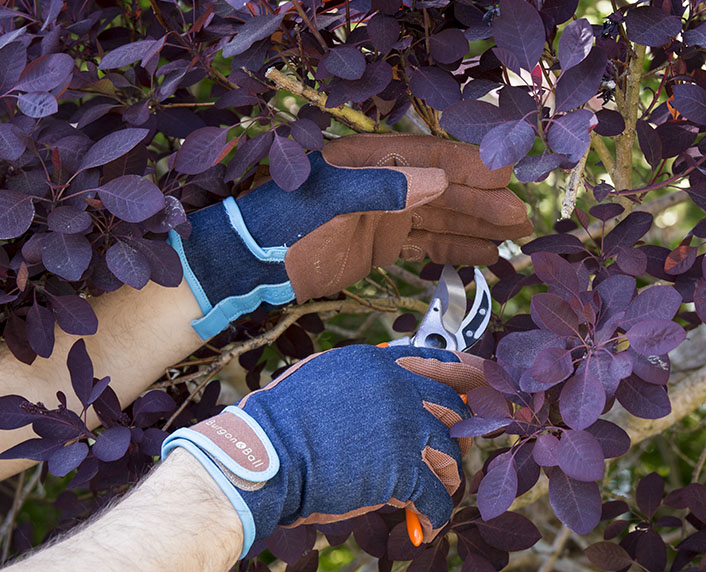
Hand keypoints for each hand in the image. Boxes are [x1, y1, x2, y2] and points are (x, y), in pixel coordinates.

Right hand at [161, 344, 487, 556]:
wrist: (262, 457)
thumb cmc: (280, 421)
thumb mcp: (323, 378)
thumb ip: (363, 379)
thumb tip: (388, 384)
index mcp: (377, 363)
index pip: (438, 362)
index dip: (470, 374)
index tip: (488, 382)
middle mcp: (396, 389)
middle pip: (454, 408)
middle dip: (463, 432)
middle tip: (462, 449)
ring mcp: (402, 428)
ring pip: (450, 454)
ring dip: (447, 477)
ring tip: (432, 494)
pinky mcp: (401, 470)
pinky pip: (435, 496)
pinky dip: (433, 515)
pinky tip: (422, 526)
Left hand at [172, 134, 531, 338]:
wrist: (253, 266)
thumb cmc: (284, 226)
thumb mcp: (331, 203)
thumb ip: (384, 190)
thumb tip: (441, 180)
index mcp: (374, 161)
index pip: (433, 160)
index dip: (474, 170)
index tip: (510, 181)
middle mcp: (386, 184)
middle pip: (446, 192)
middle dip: (485, 206)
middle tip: (523, 223)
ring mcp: (386, 216)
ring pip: (442, 220)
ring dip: (477, 230)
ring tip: (514, 242)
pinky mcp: (382, 246)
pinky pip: (427, 246)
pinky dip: (454, 252)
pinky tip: (482, 257)